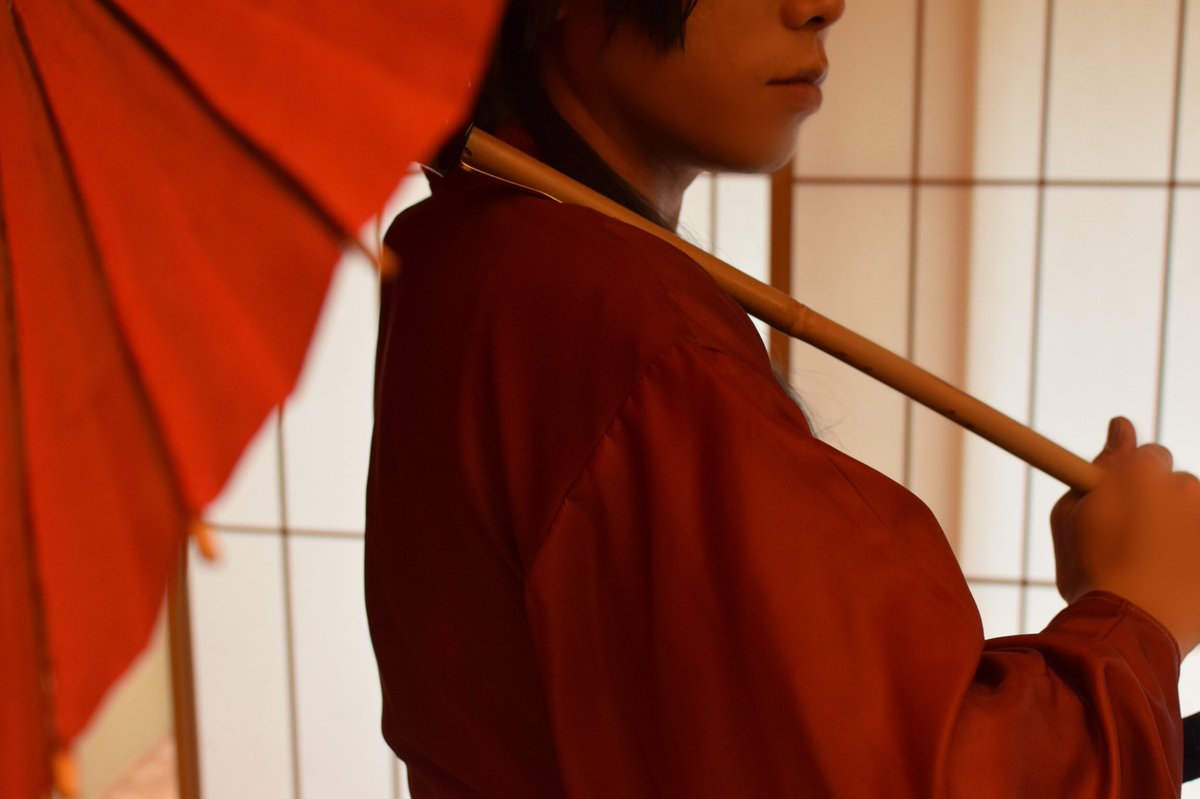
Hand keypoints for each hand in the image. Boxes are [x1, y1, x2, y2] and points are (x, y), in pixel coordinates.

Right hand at [1051, 417, 1199, 654]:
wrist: (1130, 628)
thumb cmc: (1090, 570)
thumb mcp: (1071, 516)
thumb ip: (1099, 466)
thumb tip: (1122, 423)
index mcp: (1143, 473)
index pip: (1148, 454)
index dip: (1131, 478)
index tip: (1120, 503)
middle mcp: (1186, 488)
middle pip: (1178, 484)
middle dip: (1160, 504)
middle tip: (1134, 541)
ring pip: (1197, 513)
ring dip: (1182, 530)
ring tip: (1157, 567)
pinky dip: (1191, 554)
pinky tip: (1177, 578)